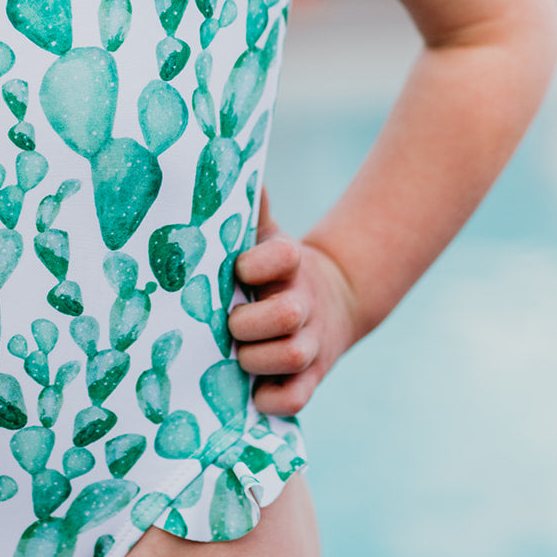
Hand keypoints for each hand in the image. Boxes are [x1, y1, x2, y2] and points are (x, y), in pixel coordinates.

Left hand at [228, 188, 360, 415]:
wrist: (331, 301)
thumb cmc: (273, 268)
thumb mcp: (263, 235)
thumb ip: (249, 207)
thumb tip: (225, 157)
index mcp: (290, 265)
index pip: (281, 257)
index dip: (256, 265)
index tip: (239, 270)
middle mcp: (303, 305)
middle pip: (287, 315)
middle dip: (249, 323)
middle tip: (230, 322)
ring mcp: (310, 344)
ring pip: (291, 357)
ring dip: (256, 359)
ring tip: (237, 355)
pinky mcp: (311, 378)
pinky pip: (296, 399)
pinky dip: (272, 399)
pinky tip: (253, 392)